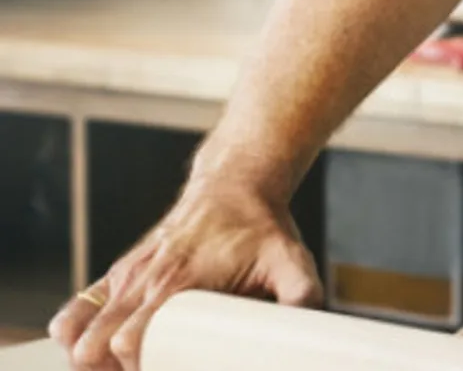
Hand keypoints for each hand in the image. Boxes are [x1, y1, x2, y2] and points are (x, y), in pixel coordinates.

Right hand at [48, 179, 320, 370]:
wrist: (234, 185)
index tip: (162, 369)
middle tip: (149, 368)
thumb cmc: (261, 228)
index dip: (138, 367)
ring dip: (90, 357)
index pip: (128, 341)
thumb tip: (312, 330)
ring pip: (78, 332)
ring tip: (124, 365)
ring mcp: (126, 277)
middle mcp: (142, 281)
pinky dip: (76, 334)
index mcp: (178, 284)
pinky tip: (98, 345)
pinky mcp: (119, 274)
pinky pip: (77, 310)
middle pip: (93, 346)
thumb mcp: (290, 261)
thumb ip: (301, 297)